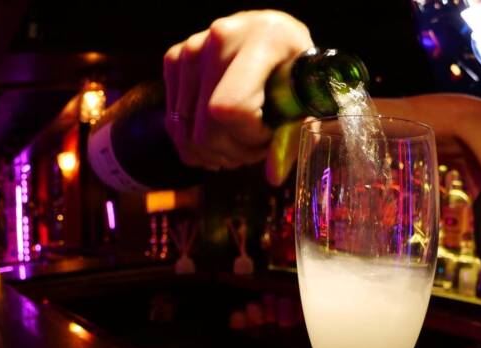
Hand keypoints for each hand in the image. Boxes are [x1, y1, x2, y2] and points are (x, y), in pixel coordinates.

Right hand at [163, 11, 313, 175]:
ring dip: (215, 153)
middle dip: (234, 152)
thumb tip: (272, 178)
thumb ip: (290, 140)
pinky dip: (195, 146)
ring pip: (186, 133)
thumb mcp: (305, 102)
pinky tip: (218, 138)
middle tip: (256, 147)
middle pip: (206, 127)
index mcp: (262, 40)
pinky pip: (174, 125)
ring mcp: (191, 48)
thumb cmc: (295, 71)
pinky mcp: (174, 59)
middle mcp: (220, 37)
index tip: (269, 133)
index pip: (232, 108)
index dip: (249, 136)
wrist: (272, 35)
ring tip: (239, 143)